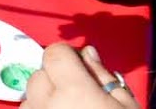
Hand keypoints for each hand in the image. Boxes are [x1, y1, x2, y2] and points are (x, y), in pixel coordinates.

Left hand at [21, 44, 139, 108]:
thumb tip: (87, 53)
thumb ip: (103, 75)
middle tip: (77, 91)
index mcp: (74, 92)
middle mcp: (48, 104)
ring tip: (67, 107)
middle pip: (39, 74)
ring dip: (44, 97)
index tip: (78, 65)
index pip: (54, 53)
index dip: (67, 55)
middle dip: (55, 77)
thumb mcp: (126, 104)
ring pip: (29, 96)